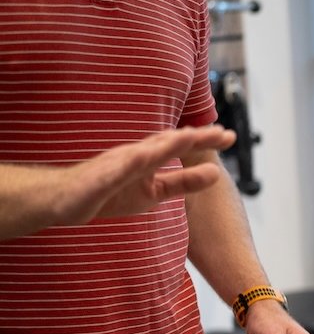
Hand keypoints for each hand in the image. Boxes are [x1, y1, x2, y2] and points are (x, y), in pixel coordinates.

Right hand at [65, 126, 235, 222]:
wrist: (63, 200)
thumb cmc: (109, 193)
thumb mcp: (154, 191)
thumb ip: (183, 182)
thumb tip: (215, 172)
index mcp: (148, 158)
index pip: (179, 145)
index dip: (203, 139)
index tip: (230, 136)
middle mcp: (133, 156)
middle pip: (166, 142)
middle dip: (192, 137)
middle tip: (221, 132)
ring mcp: (114, 166)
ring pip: (141, 153)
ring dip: (164, 144)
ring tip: (189, 136)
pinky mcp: (96, 181)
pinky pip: (111, 174)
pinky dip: (125, 166)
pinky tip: (139, 159)